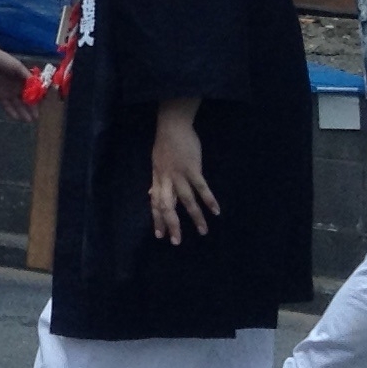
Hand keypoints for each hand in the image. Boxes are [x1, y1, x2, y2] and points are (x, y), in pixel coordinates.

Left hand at [0, 37, 37, 121]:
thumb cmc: (4, 60)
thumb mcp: (18, 67)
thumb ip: (27, 76)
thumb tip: (37, 84)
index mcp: (24, 81)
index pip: (34, 92)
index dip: (38, 99)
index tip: (43, 105)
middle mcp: (18, 89)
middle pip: (27, 101)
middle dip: (32, 109)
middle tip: (36, 117)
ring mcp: (9, 93)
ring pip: (18, 105)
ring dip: (23, 113)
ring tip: (29, 120)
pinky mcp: (0, 96)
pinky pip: (7, 106)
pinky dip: (11, 111)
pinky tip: (16, 117)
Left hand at [149, 100, 219, 245]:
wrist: (172, 126)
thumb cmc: (166, 144)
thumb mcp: (156, 163)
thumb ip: (156, 181)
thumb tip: (150, 193)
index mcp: (158, 179)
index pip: (155, 203)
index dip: (157, 219)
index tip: (160, 235)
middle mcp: (166, 180)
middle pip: (167, 207)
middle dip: (172, 225)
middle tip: (176, 241)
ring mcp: (180, 175)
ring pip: (186, 201)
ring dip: (195, 217)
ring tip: (203, 231)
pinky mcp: (193, 169)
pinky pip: (201, 188)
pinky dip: (208, 200)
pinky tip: (215, 211)